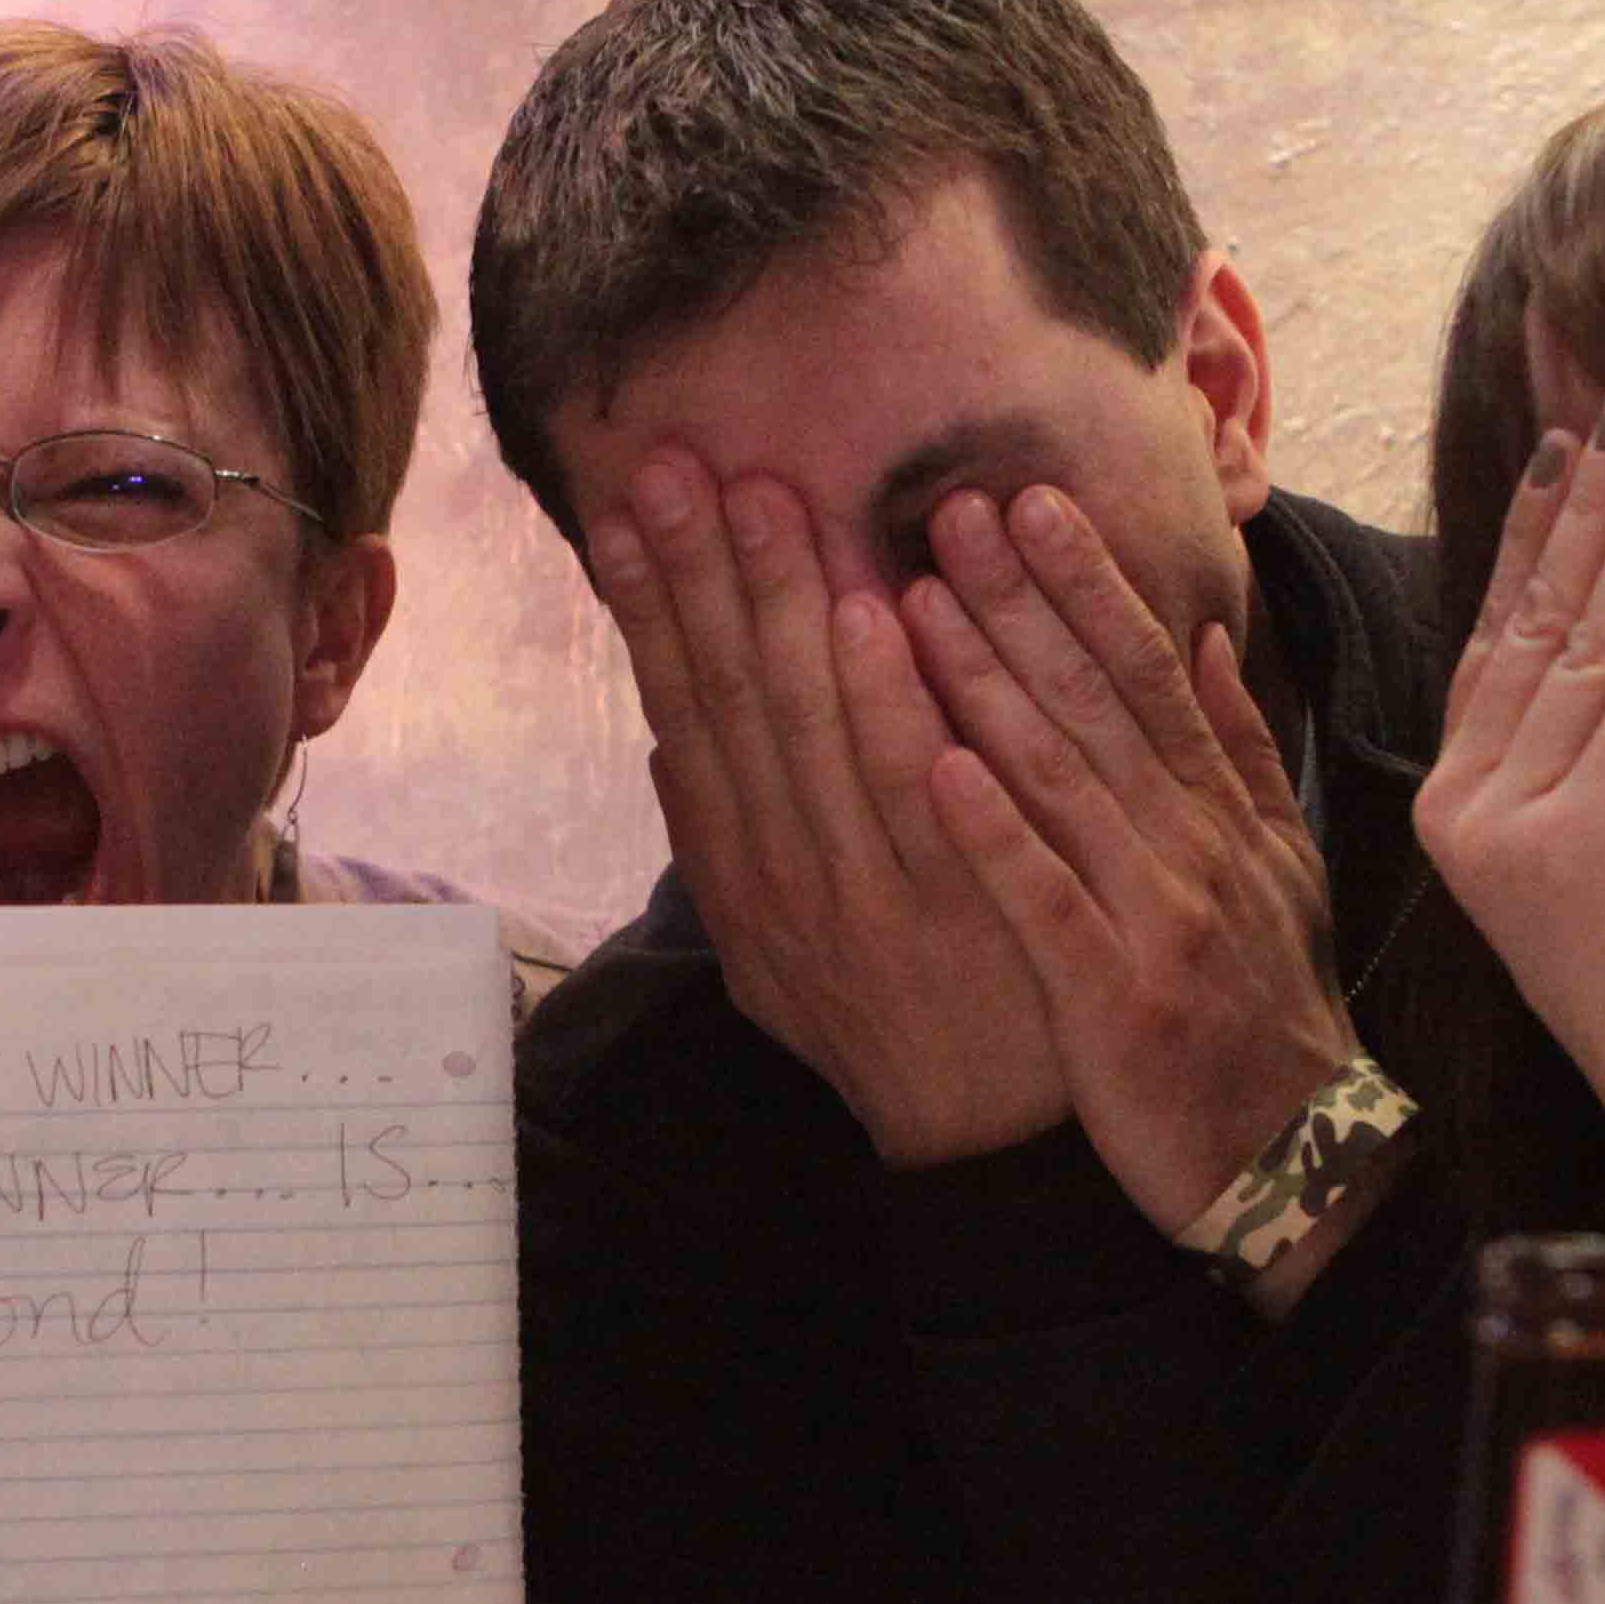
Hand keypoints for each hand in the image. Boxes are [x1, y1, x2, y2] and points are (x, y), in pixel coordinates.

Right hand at [592, 448, 1062, 1166]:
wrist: (979, 1142)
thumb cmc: (881, 1027)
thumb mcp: (770, 961)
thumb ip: (718, 855)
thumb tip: (665, 746)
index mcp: (738, 872)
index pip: (680, 712)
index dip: (651, 608)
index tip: (625, 509)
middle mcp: (784, 871)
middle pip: (730, 697)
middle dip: (699, 572)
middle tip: (677, 461)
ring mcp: (866, 883)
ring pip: (809, 721)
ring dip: (781, 602)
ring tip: (761, 495)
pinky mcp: (952, 893)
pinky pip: (914, 772)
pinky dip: (890, 689)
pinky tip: (874, 607)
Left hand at [894, 484, 1358, 1242]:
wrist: (1291, 1161)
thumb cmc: (1263, 1010)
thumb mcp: (1279, 866)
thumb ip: (1241, 751)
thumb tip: (1205, 639)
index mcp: (1218, 809)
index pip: (1146, 668)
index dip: (1085, 580)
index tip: (1025, 498)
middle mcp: (1190, 843)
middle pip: (1097, 700)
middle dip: (1021, 599)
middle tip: (948, 509)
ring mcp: (1154, 915)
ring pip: (1063, 779)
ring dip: (988, 685)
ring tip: (919, 602)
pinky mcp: (1112, 995)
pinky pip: (1045, 900)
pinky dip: (994, 834)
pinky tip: (935, 768)